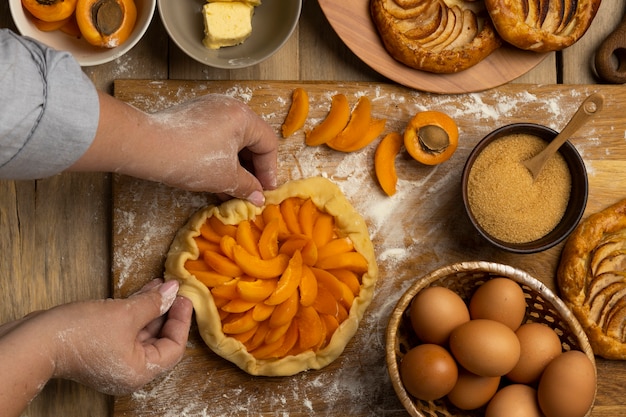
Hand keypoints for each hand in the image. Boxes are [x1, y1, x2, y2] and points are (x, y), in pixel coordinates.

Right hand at [0, 279, 192, 415]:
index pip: (174, 348)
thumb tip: (174, 291)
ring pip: (143, 332)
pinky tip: (145, 290)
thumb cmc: (80, 333)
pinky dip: (137, 311)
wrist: (36, 339)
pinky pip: (127, 329)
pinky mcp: (102, 348)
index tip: (185, 298)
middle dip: (167, 311)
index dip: (182, 321)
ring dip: (152, 307)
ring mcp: (115, 360)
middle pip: (159, 340)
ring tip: (161, 284)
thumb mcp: (125, 313)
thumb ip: (153, 303)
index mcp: (140, 371)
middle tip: (175, 289)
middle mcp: (130, 370)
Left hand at [70, 93, 278, 205]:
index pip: (268, 143)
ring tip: (233, 189)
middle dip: (253, 168)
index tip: (265, 191)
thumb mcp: (225, 177)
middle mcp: (229, 107)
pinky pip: (217, 138)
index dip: (269, 170)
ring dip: (236, 166)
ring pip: (233, 140)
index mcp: (243, 117)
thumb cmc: (191, 159)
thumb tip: (258, 198)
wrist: (147, 147)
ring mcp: (209, 110)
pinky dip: (221, 158)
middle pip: (252, 140)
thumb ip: (247, 186)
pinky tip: (216, 178)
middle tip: (252, 190)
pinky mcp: (192, 118)